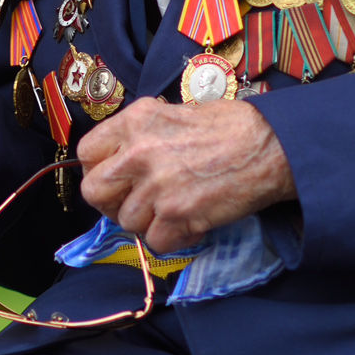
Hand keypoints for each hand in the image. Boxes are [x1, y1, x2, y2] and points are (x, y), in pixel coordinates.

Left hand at [76, 97, 295, 254]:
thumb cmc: (227, 126)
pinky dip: (170, 238)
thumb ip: (139, 135)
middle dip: (110, 202)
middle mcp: (138, 154)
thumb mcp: (171, 113)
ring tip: (170, 209)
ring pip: (127, 222)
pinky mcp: (179, 216)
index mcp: (134, 122)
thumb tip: (119, 158)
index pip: (86, 154)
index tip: (113, 177)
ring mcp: (157, 187)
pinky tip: (187, 223)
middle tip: (132, 202)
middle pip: (94, 192)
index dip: (97, 169)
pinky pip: (155, 242)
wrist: (269, 147)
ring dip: (146, 222)